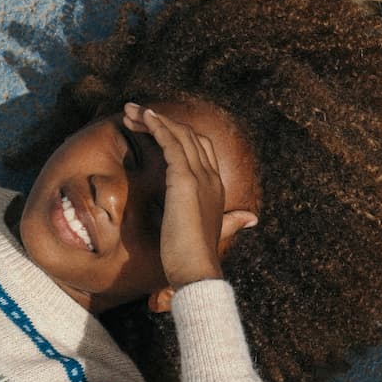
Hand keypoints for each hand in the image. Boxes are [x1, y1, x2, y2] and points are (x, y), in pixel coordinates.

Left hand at [123, 104, 255, 292]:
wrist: (197, 271)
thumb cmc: (197, 258)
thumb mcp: (214, 233)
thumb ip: (231, 222)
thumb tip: (251, 218)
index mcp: (216, 187)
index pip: (201, 148)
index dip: (178, 134)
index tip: (153, 129)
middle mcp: (210, 177)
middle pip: (188, 135)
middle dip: (162, 122)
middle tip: (134, 113)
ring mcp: (199, 176)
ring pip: (178, 134)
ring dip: (153, 118)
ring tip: (130, 110)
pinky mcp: (184, 180)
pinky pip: (171, 143)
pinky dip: (158, 126)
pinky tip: (143, 117)